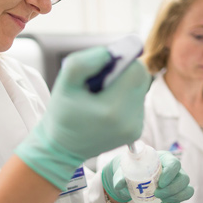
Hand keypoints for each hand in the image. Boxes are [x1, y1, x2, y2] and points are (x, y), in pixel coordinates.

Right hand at [15, 46, 150, 189]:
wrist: (62, 148)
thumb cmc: (61, 113)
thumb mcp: (64, 83)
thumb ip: (83, 62)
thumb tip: (108, 53)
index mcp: (113, 109)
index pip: (135, 69)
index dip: (121, 61)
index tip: (104, 67)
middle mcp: (130, 120)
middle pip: (141, 78)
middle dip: (123, 73)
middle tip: (101, 81)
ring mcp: (135, 128)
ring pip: (139, 89)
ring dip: (123, 86)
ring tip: (100, 97)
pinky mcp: (136, 132)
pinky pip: (137, 103)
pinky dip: (124, 99)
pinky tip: (105, 108)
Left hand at [102, 151, 193, 202]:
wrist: (132, 177)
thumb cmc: (132, 168)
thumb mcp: (125, 169)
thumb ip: (121, 176)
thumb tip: (119, 184)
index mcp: (164, 159)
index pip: (175, 163)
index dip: (171, 173)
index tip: (160, 183)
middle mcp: (175, 170)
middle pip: (184, 179)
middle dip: (172, 189)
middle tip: (157, 193)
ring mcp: (177, 183)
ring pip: (187, 191)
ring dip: (175, 197)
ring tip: (159, 198)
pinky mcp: (174, 196)